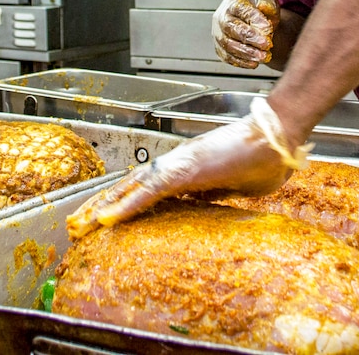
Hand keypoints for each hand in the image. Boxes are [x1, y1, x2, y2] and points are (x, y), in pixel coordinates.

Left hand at [66, 97, 309, 239]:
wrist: (277, 137)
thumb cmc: (265, 158)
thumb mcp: (235, 187)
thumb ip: (216, 194)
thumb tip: (207, 204)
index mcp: (189, 171)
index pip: (149, 190)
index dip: (127, 203)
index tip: (110, 219)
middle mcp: (177, 165)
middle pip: (132, 186)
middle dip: (105, 204)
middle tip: (81, 221)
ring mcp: (178, 166)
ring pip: (132, 188)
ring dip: (106, 206)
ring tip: (83, 222)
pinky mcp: (183, 171)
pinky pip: (148, 192)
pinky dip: (126, 206)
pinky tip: (107, 219)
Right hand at [212, 0, 280, 68]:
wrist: (251, 24)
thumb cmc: (258, 12)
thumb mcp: (267, 3)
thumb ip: (268, 5)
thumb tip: (265, 13)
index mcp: (232, 2)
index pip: (240, 9)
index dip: (254, 18)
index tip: (268, 28)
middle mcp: (221, 17)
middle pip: (231, 28)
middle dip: (250, 38)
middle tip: (266, 44)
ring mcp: (218, 34)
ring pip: (228, 45)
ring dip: (247, 53)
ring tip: (263, 56)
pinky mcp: (219, 49)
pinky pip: (227, 57)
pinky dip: (241, 62)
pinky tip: (254, 63)